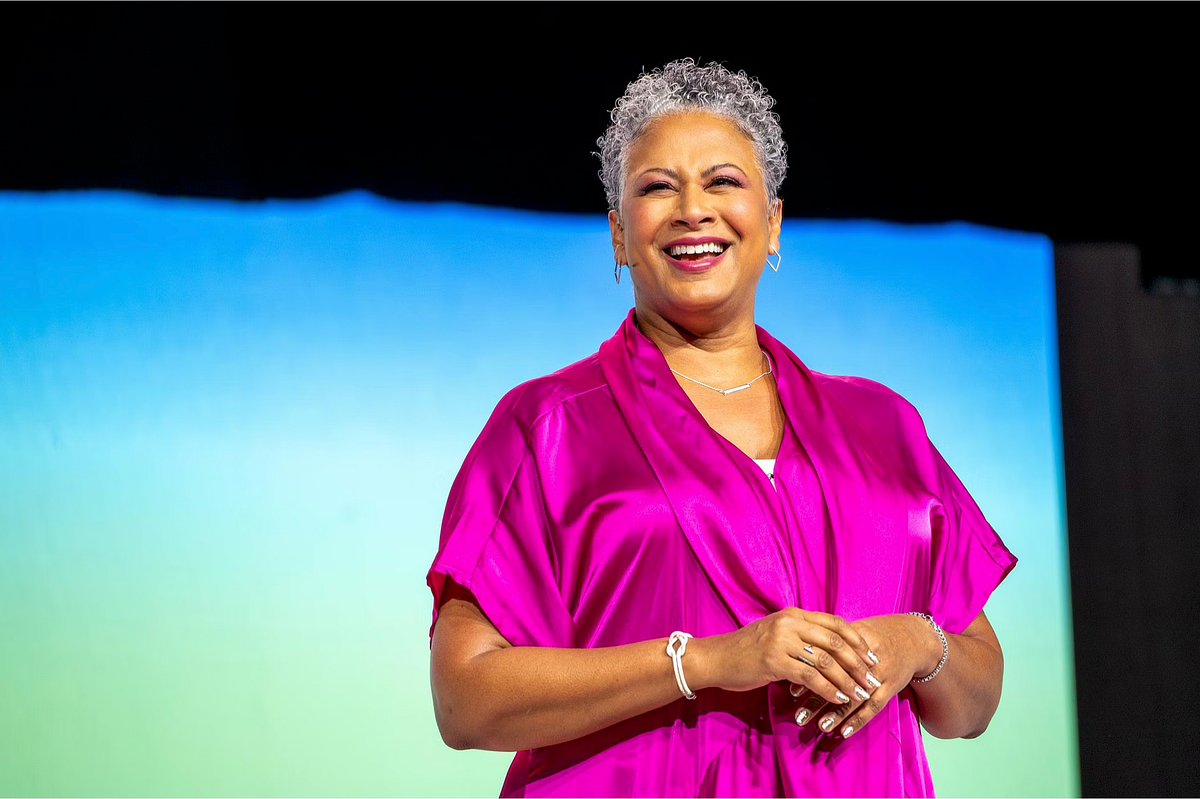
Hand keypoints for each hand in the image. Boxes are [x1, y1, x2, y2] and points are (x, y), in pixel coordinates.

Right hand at [697, 608, 880, 710]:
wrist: (716, 658)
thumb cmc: (746, 650)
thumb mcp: (775, 633)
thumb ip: (799, 635)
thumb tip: (829, 647)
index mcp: (793, 614)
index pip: (835, 623)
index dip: (856, 641)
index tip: (871, 657)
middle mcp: (789, 623)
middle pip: (835, 641)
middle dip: (858, 662)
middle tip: (872, 679)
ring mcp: (782, 641)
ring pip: (826, 661)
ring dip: (847, 680)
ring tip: (860, 694)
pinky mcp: (775, 662)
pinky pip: (811, 677)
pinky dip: (829, 690)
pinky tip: (839, 699)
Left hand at [794, 613, 938, 737]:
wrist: (913, 639)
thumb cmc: (874, 634)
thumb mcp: (851, 631)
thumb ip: (825, 644)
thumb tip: (795, 660)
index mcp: (852, 640)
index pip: (826, 658)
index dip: (808, 674)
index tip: (790, 690)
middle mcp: (866, 658)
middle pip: (838, 679)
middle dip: (818, 699)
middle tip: (798, 716)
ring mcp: (880, 674)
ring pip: (856, 696)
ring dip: (837, 713)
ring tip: (819, 726)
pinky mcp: (891, 688)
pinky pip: (874, 706)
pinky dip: (859, 720)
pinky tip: (844, 732)